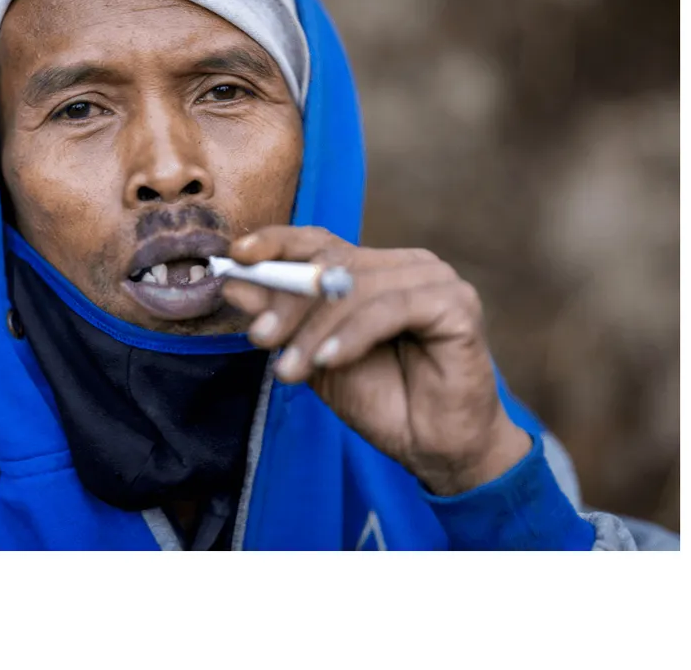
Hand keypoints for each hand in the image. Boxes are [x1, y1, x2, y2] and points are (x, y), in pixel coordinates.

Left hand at [223, 226, 531, 495]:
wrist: (433, 448)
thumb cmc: (380, 399)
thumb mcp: (314, 358)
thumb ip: (281, 320)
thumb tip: (233, 282)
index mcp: (375, 269)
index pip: (320, 242)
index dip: (277, 243)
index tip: (237, 256)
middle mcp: (406, 265)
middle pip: (333, 263)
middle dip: (289, 300)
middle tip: (260, 336)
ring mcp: (435, 279)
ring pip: (358, 288)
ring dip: (316, 330)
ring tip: (290, 369)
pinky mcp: (457, 303)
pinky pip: (391, 309)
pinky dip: (352, 335)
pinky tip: (327, 362)